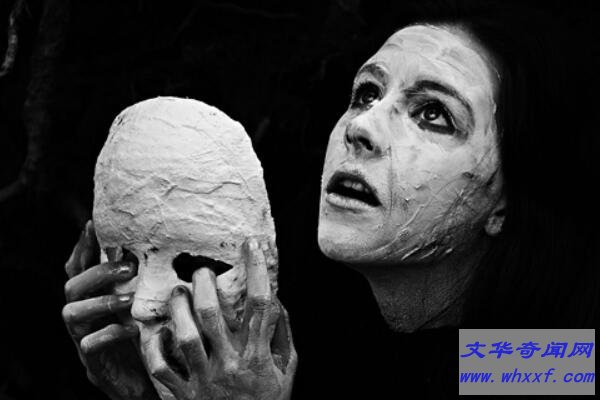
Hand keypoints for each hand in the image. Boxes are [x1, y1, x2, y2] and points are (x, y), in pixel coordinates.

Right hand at [62, 221, 158, 399]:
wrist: (145, 381)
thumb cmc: (147, 336)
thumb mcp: (145, 304)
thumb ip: (146, 281)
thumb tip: (171, 246)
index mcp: (94, 297)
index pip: (79, 267)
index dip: (83, 246)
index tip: (94, 224)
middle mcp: (83, 315)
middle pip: (72, 287)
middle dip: (98, 273)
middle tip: (128, 267)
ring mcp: (83, 338)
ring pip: (72, 313)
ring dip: (101, 301)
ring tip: (130, 299)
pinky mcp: (93, 363)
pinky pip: (88, 345)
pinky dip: (109, 334)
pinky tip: (131, 329)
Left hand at [148, 238, 296, 399]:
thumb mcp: (287, 371)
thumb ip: (283, 335)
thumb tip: (277, 300)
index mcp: (258, 356)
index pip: (261, 303)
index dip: (258, 269)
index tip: (253, 245)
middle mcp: (229, 364)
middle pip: (213, 314)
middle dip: (205, 284)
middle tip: (202, 272)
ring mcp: (203, 379)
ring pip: (184, 335)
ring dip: (179, 308)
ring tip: (179, 293)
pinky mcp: (182, 394)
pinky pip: (160, 366)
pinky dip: (155, 346)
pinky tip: (159, 331)